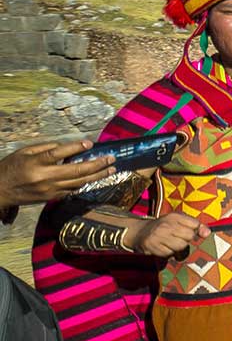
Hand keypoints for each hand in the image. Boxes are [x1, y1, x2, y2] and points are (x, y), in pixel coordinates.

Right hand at [0, 139, 114, 209]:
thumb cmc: (11, 168)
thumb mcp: (24, 152)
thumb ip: (46, 148)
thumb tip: (67, 147)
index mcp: (35, 163)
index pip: (58, 154)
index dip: (75, 148)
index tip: (90, 143)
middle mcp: (44, 177)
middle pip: (76, 171)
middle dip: (97, 164)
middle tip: (111, 158)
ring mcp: (49, 190)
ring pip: (78, 183)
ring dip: (97, 175)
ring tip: (111, 169)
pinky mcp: (51, 198)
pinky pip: (72, 190)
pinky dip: (85, 183)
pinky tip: (96, 178)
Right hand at [131, 211, 208, 260]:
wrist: (139, 233)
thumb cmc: (165, 228)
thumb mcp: (178, 221)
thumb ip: (196, 225)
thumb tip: (207, 233)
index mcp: (174, 216)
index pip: (195, 224)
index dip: (195, 230)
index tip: (189, 231)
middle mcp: (165, 224)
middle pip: (189, 236)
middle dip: (187, 240)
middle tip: (178, 239)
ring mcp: (157, 236)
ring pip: (180, 247)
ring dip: (178, 249)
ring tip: (171, 244)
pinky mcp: (151, 246)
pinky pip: (169, 254)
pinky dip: (168, 254)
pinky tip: (163, 248)